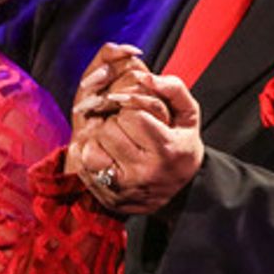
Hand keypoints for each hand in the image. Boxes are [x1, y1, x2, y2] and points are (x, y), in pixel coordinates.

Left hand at [67, 43, 203, 215]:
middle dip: (115, 121)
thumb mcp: (188, 116)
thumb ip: (173, 89)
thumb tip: (144, 76)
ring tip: (117, 140)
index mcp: (166, 149)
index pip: (132, 115)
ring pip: (93, 147)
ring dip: (101, 138)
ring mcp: (125, 188)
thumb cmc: (181, 146)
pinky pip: (85, 165)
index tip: (135, 111)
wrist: (181, 193)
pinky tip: (106, 154)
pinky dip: (91, 154)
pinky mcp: (108, 197)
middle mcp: (144, 172)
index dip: (130, 107)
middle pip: (109, 130)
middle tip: (127, 127)